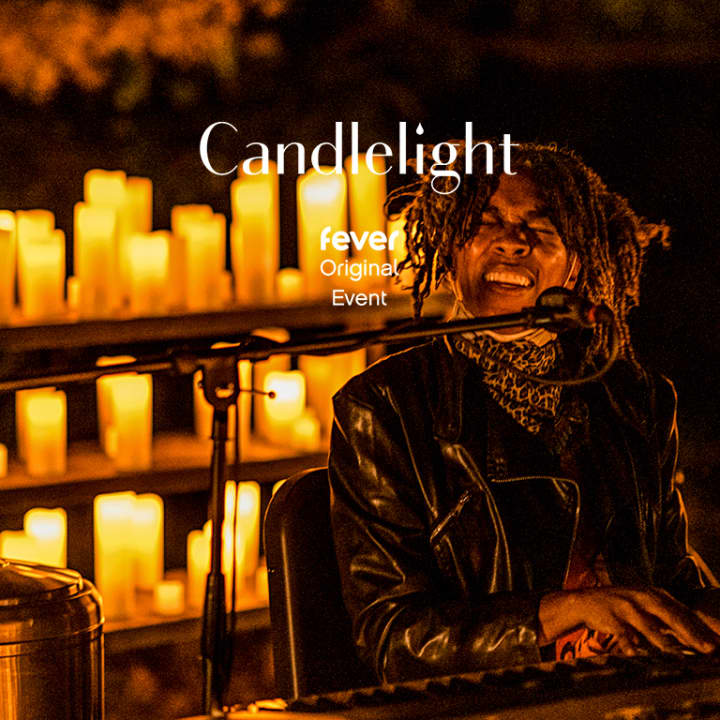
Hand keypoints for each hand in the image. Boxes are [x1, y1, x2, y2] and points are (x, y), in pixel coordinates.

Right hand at [538, 586, 719, 655]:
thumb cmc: (619, 607)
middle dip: (690, 633)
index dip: (699, 627)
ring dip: (664, 642)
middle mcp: (640, 597)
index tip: (715, 642)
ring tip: (679, 655)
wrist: (584, 602)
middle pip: (670, 615)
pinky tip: (637, 653)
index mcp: (652, 593)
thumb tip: (694, 635)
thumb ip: (665, 616)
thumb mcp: (643, 605)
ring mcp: (625, 606)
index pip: (681, 610)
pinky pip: (623, 633)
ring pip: (648, 625)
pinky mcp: (610, 617)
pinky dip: (630, 644)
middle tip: (708, 648)